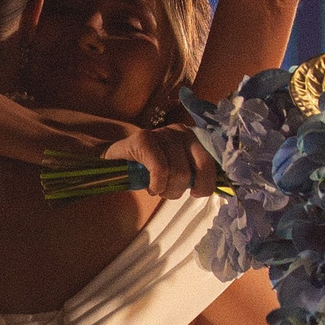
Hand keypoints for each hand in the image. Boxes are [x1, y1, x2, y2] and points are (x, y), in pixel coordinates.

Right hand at [103, 123, 218, 199]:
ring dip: (167, 190)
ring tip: (157, 188)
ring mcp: (162, 133)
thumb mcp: (174, 169)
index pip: (210, 162)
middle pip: (198, 168)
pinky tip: (150, 187)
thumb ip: (192, 173)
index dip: (206, 182)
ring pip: (179, 172)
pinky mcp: (144, 139)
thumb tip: (208, 188)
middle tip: (170, 193)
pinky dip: (156, 185)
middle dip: (184, 188)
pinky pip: (160, 170)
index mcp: (191, 138)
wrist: (114, 160)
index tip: (196, 193)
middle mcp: (180, 131)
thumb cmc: (148, 168)